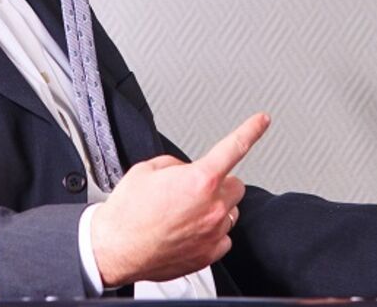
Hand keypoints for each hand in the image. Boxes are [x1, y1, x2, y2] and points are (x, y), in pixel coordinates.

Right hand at [90, 113, 269, 286]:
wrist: (114, 249)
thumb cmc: (127, 213)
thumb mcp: (148, 170)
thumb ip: (177, 166)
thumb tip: (186, 172)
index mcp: (199, 179)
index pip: (235, 147)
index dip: (251, 130)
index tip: (262, 121)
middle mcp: (212, 207)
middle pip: (234, 185)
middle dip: (218, 183)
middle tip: (192, 190)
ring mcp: (213, 233)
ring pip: (229, 212)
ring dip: (214, 209)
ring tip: (184, 214)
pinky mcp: (209, 254)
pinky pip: (223, 237)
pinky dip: (211, 232)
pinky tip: (188, 231)